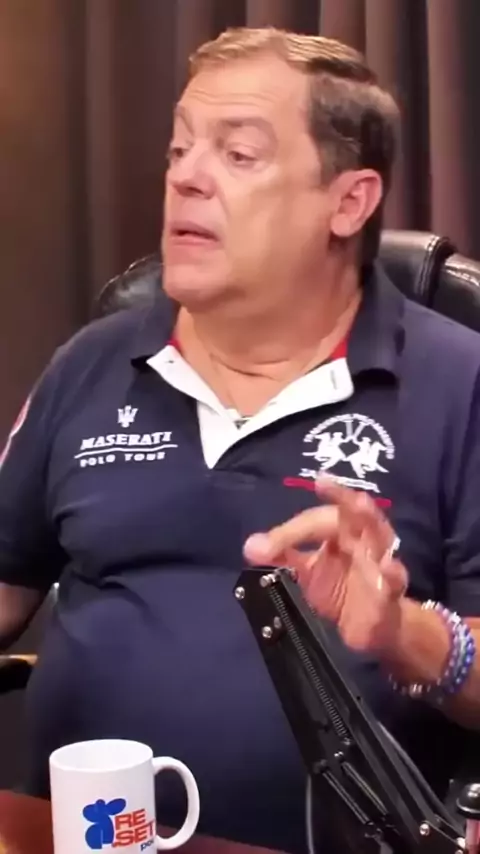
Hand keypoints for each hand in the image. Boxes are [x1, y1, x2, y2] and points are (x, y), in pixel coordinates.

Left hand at [243, 477, 407, 654]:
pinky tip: (388, 570)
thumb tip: (251, 546)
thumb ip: (283, 555)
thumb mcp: (306, 571)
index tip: (261, 547)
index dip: (289, 532)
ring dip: (370, 520)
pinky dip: (392, 575)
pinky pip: (394, 582)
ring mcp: (382, 564)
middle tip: (324, 482)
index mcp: (343, 531)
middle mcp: (365, 540)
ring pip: (380, 537)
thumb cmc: (341, 589)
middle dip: (342, 495)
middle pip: (355, 512)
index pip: (316, 521)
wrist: (374, 628)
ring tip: (360, 503)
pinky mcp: (391, 593)